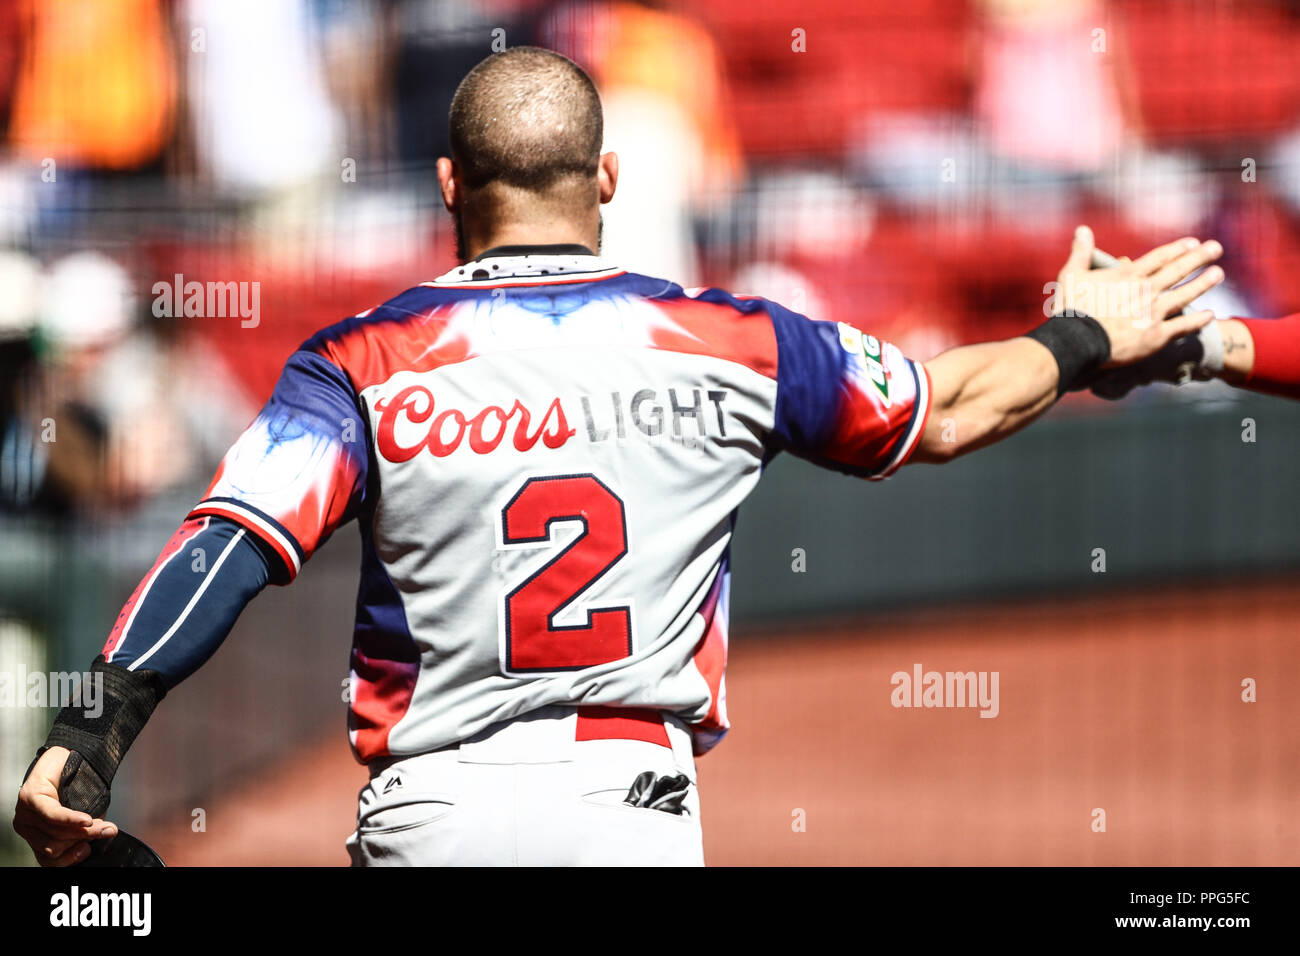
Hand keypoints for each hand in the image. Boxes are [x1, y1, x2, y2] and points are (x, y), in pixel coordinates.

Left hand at [12, 746, 117, 866]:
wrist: (74, 754)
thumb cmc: (79, 786)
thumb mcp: (83, 817)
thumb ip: (86, 831)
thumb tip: (105, 836)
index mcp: (37, 836)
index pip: (48, 859)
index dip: (69, 859)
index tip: (88, 851)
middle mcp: (28, 827)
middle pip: (53, 846)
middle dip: (82, 840)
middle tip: (105, 831)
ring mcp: (25, 813)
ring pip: (55, 832)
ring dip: (83, 830)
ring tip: (101, 825)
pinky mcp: (30, 798)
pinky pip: (52, 815)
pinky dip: (71, 819)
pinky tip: (86, 819)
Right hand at [1052, 225, 1222, 367]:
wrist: (1077, 341)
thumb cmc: (1071, 309)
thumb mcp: (1071, 276)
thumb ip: (1080, 252)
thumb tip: (1082, 229)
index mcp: (1128, 276)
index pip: (1158, 258)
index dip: (1177, 249)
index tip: (1193, 242)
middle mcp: (1146, 290)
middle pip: (1177, 270)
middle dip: (1198, 258)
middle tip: (1216, 248)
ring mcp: (1153, 313)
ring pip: (1184, 294)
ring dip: (1203, 283)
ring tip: (1218, 274)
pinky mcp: (1156, 336)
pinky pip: (1182, 326)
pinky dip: (1197, 320)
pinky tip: (1209, 315)